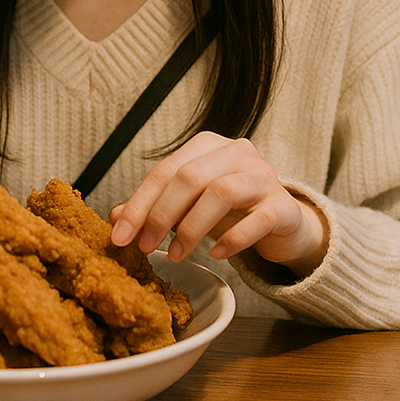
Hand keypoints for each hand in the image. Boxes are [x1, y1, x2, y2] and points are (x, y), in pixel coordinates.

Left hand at [109, 131, 328, 276]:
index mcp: (208, 145)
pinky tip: (217, 255)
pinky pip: (257, 219)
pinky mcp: (283, 205)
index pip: (165, 170)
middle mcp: (237, 152)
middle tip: (145, 247)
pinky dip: (233, 238)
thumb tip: (115, 216)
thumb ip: (155, 207)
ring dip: (192, 228)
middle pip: (190, 177)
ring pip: (220, 192)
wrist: (283, 222)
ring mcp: (263, 176)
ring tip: (176, 254)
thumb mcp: (189, 205)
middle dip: (161, 215)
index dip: (139, 203)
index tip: (120, 234)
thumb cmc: (230, 209)